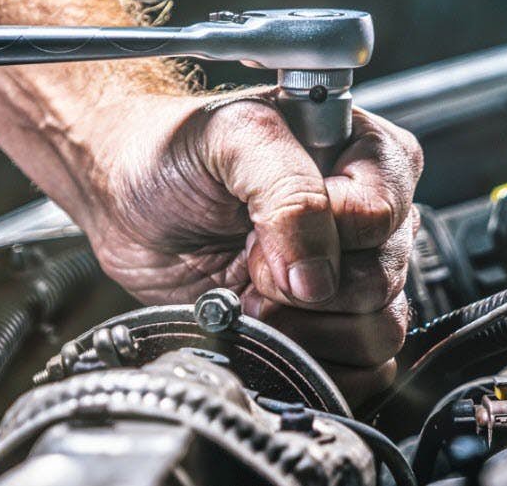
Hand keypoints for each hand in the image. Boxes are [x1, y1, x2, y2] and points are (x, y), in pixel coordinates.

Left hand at [68, 92, 422, 402]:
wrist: (125, 198)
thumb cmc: (173, 152)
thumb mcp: (230, 139)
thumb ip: (287, 190)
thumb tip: (317, 276)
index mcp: (365, 153)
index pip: (379, 215)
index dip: (320, 234)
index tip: (259, 227)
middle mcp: (368, 215)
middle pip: (382, 279)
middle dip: (301, 285)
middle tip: (248, 260)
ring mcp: (349, 272)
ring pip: (380, 329)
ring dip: (305, 327)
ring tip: (253, 293)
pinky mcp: (327, 324)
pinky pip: (365, 367)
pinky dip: (312, 360)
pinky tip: (268, 327)